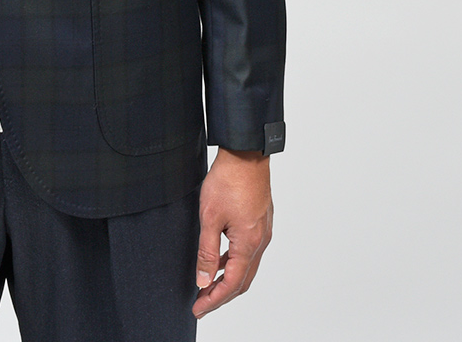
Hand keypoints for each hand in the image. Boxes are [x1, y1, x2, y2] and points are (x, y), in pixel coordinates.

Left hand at [192, 147, 272, 319]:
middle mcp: (260, 241)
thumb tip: (204, 280)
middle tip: (202, 302)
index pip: (232, 284)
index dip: (214, 300)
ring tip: (208, 285)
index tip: (199, 308)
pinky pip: (248, 251)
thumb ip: (207, 251)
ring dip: (229, 279)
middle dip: (222, 294)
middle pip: (243, 280)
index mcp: (248, 244)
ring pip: (247, 266)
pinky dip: (234, 261)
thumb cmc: (228, 181)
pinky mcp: (260, 221)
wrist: (245, 154)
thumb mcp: (210, 217)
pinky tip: (221, 258)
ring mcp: (262, 231)